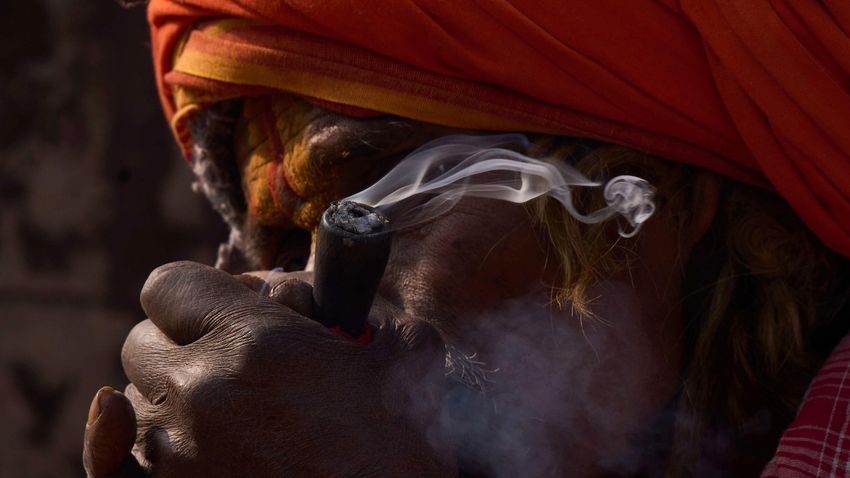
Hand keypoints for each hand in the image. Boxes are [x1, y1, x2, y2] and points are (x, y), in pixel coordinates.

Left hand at [82, 261, 454, 476]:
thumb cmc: (406, 443)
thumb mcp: (406, 350)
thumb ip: (351, 305)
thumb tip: (310, 301)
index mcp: (256, 342)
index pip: (170, 285)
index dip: (199, 293)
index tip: (228, 307)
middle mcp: (199, 393)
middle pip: (143, 343)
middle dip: (182, 343)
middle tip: (228, 361)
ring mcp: (175, 456)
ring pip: (131, 401)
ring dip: (168, 398)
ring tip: (221, 415)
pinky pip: (113, 463)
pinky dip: (126, 445)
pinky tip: (150, 435)